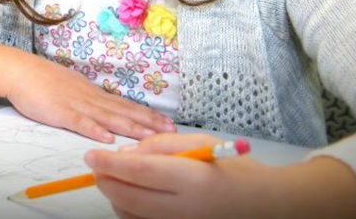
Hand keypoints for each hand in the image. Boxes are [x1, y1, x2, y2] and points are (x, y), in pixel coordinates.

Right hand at [0, 42, 174, 142]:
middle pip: (124, 111)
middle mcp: (90, 98)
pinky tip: (108, 139)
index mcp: (93, 93)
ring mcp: (76, 104)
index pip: (126, 105)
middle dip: (149, 123)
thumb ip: (89, 100)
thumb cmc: (43, 81)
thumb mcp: (72, 88)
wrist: (20, 71)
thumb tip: (106, 111)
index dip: (147, 115)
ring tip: (150, 138)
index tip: (167, 123)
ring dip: (131, 128)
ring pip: (109, 118)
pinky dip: (95, 131)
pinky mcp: (60, 112)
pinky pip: (80, 123)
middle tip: (171, 132)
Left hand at [84, 133, 355, 218]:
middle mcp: (185, 208)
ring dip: (114, 196)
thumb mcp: (200, 144)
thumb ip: (160, 145)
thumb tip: (125, 153)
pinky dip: (129, 209)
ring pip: (130, 214)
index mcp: (192, 178)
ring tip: (115, 177)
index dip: (109, 164)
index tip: (90, 155)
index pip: (138, 172)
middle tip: (96, 166)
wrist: (266, 204)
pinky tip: (131, 194)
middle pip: (128, 197)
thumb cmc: (233, 167)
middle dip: (105, 181)